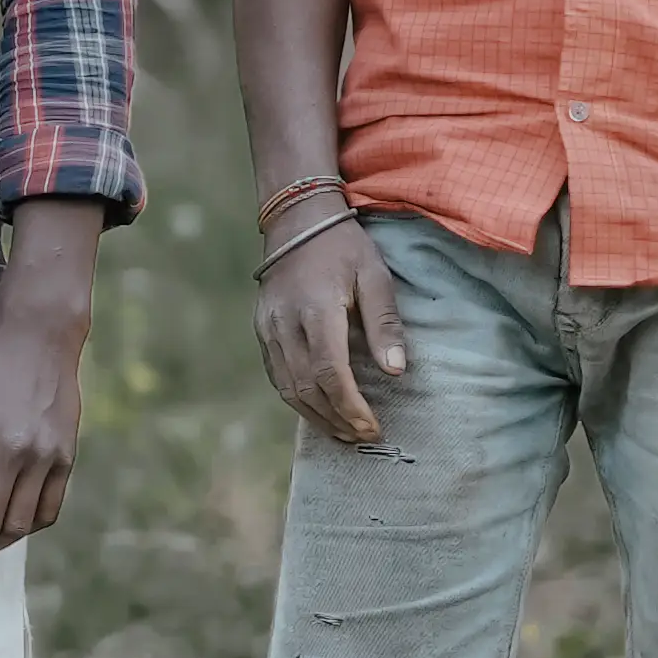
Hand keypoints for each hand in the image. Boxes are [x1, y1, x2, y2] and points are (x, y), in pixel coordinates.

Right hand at [256, 206, 413, 447]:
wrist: (296, 220)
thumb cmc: (343, 247)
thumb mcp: (375, 276)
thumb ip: (385, 324)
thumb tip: (396, 372)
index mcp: (316, 310)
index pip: (329, 373)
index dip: (351, 407)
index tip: (373, 428)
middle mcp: (285, 324)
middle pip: (306, 388)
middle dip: (337, 419)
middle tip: (364, 437)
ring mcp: (268, 328)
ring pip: (287, 388)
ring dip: (317, 416)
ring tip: (345, 434)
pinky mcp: (262, 330)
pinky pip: (277, 376)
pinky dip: (298, 400)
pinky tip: (320, 411)